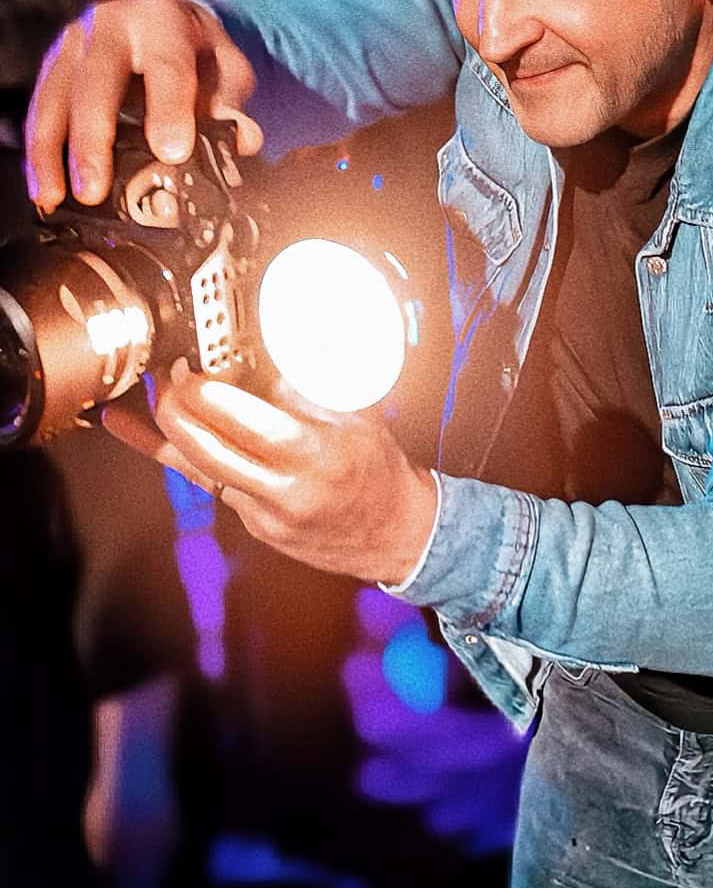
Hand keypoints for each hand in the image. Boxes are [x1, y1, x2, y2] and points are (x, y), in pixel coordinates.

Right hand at [25, 0, 261, 211]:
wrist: (166, 19)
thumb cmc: (197, 50)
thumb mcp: (227, 66)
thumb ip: (233, 100)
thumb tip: (242, 138)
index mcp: (163, 20)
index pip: (167, 67)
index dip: (169, 110)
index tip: (171, 153)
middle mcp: (111, 24)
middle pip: (96, 83)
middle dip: (93, 140)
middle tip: (96, 190)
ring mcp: (76, 42)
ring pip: (56, 97)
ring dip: (53, 152)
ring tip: (58, 197)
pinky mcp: (55, 63)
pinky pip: (41, 108)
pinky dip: (39, 151)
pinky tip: (44, 187)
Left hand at [103, 360, 438, 586]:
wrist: (399, 534)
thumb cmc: (380, 468)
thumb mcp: (359, 416)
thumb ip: (312, 387)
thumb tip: (266, 352)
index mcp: (315, 454)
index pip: (244, 421)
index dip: (207, 391)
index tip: (194, 364)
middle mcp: (286, 489)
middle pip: (206, 449)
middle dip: (174, 408)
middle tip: (166, 376)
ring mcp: (267, 514)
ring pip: (198, 469)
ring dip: (168, 430)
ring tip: (150, 397)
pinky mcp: (257, 527)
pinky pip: (208, 486)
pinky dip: (179, 456)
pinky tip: (138, 434)